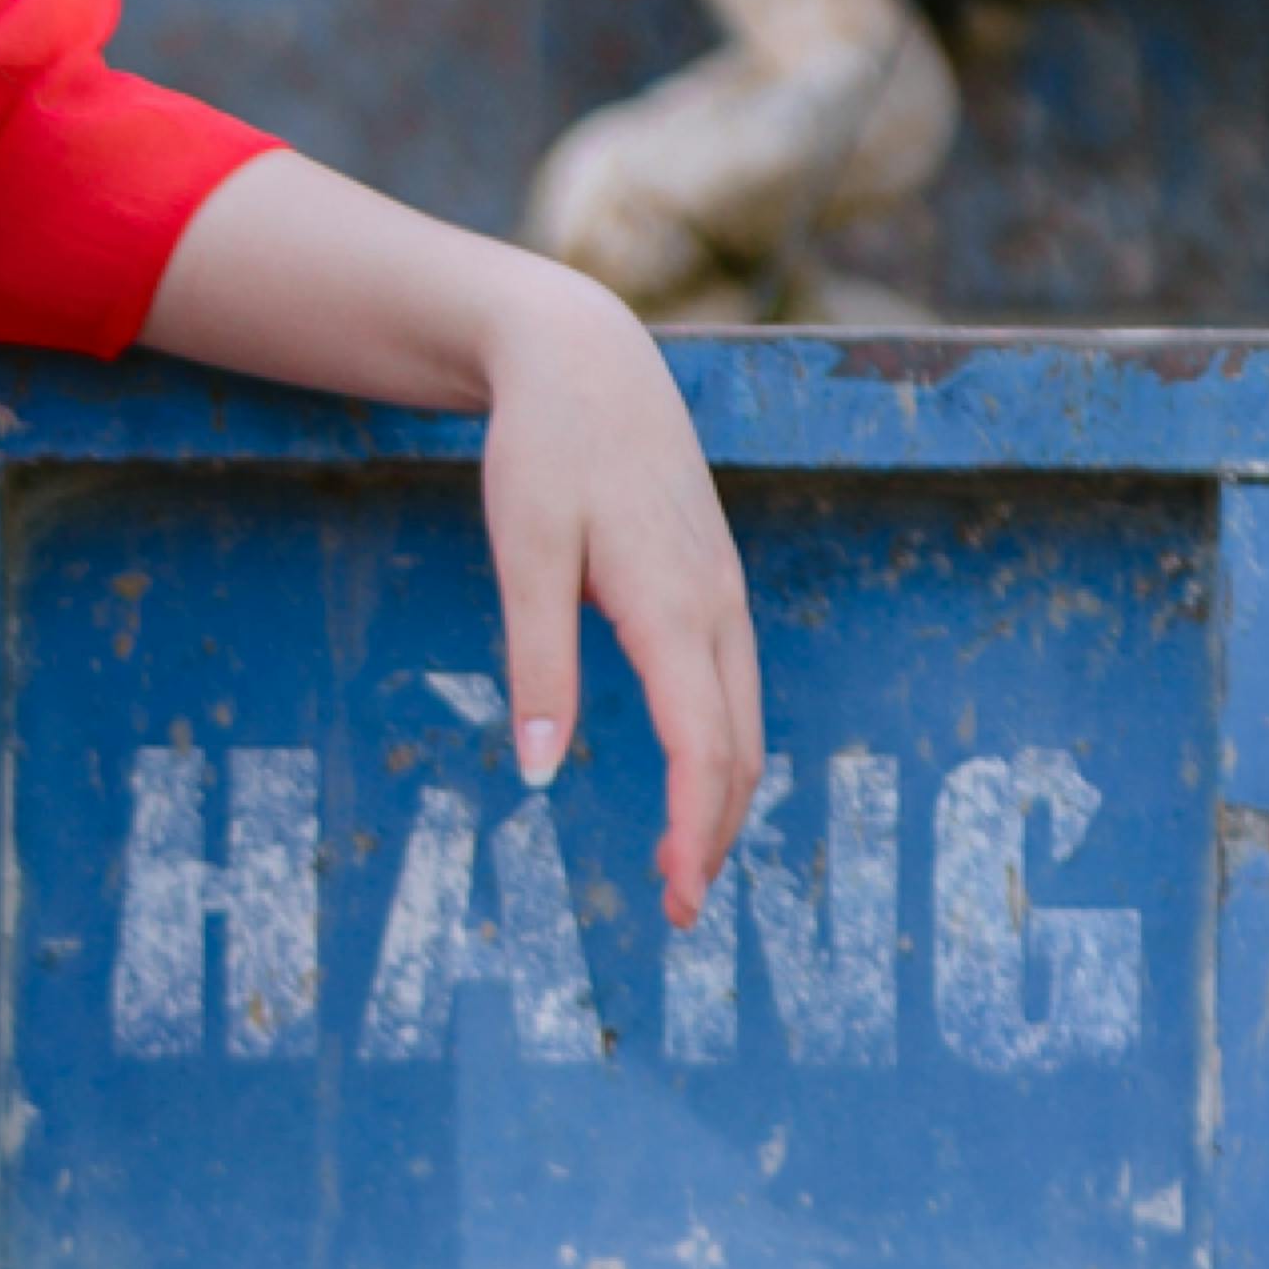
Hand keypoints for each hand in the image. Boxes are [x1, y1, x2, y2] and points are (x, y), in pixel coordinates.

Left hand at [138, 154, 769, 931]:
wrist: (586, 355)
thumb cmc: (544, 448)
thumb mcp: (523, 552)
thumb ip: (537, 664)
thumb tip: (542, 773)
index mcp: (671, 607)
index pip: (702, 750)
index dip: (692, 834)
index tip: (674, 902)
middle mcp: (715, 606)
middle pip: (739, 752)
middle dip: (714, 837)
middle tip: (677, 913)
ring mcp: (723, 594)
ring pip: (745, 723)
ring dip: (722, 800)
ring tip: (682, 865)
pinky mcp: (713, 584)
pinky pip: (734, 689)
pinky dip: (722, 751)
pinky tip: (691, 781)